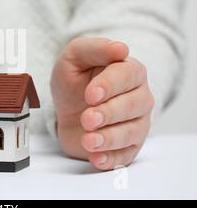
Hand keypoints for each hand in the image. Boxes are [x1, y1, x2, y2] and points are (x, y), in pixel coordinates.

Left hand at [50, 37, 153, 169]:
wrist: (67, 109)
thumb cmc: (74, 81)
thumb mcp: (74, 58)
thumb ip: (93, 49)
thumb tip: (120, 48)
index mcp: (128, 71)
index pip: (128, 75)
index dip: (110, 85)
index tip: (90, 94)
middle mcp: (138, 96)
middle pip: (134, 105)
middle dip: (109, 113)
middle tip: (87, 118)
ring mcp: (136, 122)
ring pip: (133, 132)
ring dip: (110, 138)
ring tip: (88, 140)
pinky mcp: (128, 146)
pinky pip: (126, 155)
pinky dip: (112, 159)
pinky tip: (97, 158)